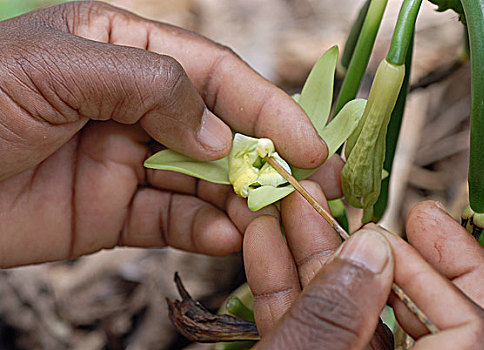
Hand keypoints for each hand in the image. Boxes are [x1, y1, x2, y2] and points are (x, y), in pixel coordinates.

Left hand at [0, 1, 334, 266]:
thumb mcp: (58, 65)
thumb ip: (150, 84)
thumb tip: (217, 132)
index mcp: (127, 53)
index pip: (216, 76)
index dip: (268, 109)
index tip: (308, 144)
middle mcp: (136, 106)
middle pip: (220, 132)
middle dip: (267, 162)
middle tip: (310, 192)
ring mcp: (129, 161)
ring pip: (202, 183)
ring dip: (241, 202)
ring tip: (273, 221)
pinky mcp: (114, 211)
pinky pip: (171, 222)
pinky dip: (203, 231)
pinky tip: (227, 238)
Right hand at [244, 185, 483, 348]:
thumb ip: (334, 320)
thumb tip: (371, 250)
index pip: (474, 331)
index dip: (440, 273)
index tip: (395, 232)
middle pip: (422, 312)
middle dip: (383, 249)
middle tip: (367, 208)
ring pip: (350, 310)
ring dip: (315, 252)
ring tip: (293, 200)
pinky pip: (306, 323)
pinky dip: (284, 283)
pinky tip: (263, 239)